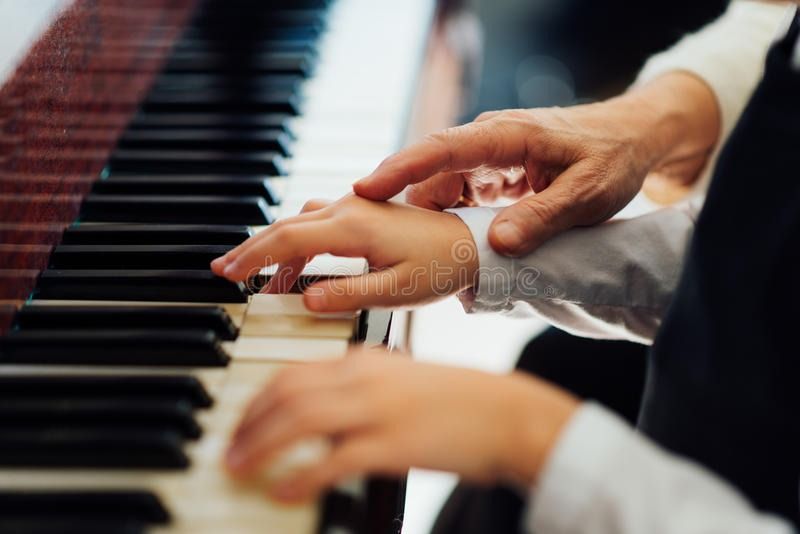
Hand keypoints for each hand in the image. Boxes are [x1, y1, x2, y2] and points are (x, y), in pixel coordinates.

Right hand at [210, 194, 478, 311]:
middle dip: (252, 249)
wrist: (470, 242)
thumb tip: (305, 300)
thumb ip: (349, 294)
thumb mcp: (397, 291)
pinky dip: (297, 243)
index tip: (226, 274)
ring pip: (299, 222)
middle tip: (223, 271)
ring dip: (274, 247)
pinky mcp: (363, 210)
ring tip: (254, 277)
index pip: (289, 240)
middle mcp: (349, 208)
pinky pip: (318, 222)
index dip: (254, 257)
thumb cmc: (441, 267)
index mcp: (354, 228)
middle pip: (286, 226)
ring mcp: (355, 206)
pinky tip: (295, 269)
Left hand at [225, 348, 578, 502]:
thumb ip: (360, 390)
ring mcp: (379, 410)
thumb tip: (320, 417)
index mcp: (365, 361)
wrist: (507, 413)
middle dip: (248, 421)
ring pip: (300, 418)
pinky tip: (283, 492)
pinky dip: (300, 476)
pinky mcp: (394, 444)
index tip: (241, 421)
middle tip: (230, 449)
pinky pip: (333, 460)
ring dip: (261, 444)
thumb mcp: (402, 382)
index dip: (257, 399)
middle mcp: (365, 379)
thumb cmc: (457, 401)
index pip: (293, 370)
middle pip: (287, 391)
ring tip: (240, 468)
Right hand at [353, 72, 719, 255]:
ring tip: (410, 255)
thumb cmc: (612, 157)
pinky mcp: (492, 176)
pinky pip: (457, 198)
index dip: (400, 168)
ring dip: (426, 221)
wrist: (632, 139)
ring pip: (440, 190)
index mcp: (506, 136)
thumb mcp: (587, 194)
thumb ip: (542, 217)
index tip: (365, 189)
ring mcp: (487, 159)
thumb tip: (498, 244)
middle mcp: (488, 142)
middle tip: (380, 246)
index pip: (441, 148)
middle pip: (431, 175)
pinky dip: (448, 223)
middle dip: (403, 207)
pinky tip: (445, 248)